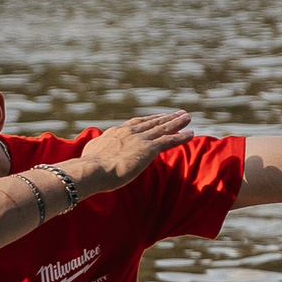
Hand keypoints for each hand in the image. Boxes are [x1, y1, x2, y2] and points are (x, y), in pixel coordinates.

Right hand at [75, 110, 193, 192]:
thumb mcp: (91, 153)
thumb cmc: (89, 166)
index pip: (136, 123)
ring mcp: (140, 139)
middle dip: (166, 117)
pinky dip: (181, 137)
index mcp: (116, 132)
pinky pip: (169, 141)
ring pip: (163, 128)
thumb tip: (92, 154)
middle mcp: (130, 132)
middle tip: (177, 112)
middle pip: (152, 122)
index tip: (156, 117)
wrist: (94, 169)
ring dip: (177, 122)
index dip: (148, 120)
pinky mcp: (149, 149)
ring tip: (188, 117)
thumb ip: (96, 150)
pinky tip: (191, 133)